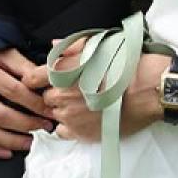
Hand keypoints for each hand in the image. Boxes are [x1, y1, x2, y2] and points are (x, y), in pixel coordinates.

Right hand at [0, 34, 49, 159]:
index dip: (35, 104)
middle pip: (0, 115)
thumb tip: (43, 81)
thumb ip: (21, 65)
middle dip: (27, 124)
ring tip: (29, 141)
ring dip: (11, 141)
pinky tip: (5, 151)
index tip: (49, 111)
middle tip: (44, 127)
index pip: (12, 90)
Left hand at [39, 52, 166, 142]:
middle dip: (55, 95)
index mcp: (60, 72)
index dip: (36, 80)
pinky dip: (69, 127)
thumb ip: (69, 46)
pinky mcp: (80, 133)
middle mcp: (60, 95)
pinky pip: (63, 132)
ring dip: (63, 110)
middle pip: (44, 98)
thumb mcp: (95, 46)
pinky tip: (83, 119)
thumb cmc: (123, 65)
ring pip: (54, 115)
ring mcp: (69, 116)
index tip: (42, 81)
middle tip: (72, 92)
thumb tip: (53, 44)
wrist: (146, 89)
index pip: (30, 79)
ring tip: (82, 105)